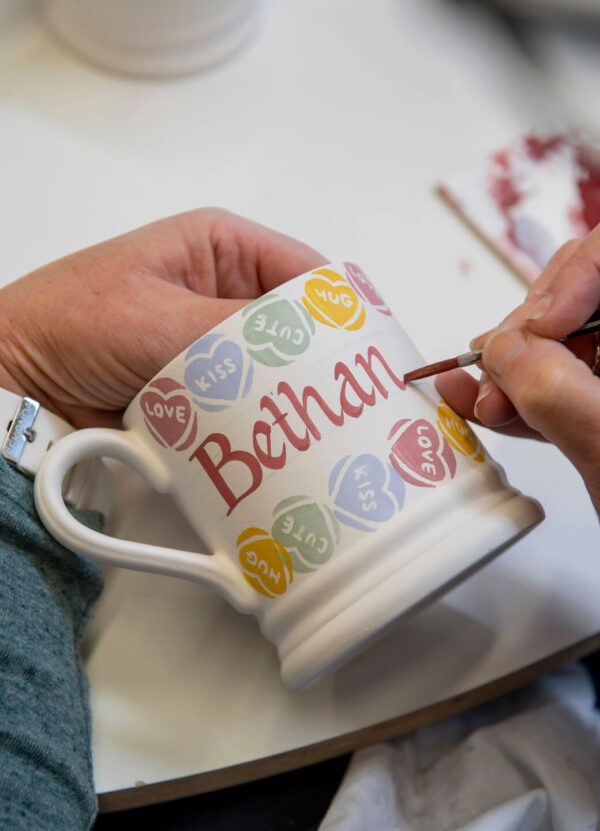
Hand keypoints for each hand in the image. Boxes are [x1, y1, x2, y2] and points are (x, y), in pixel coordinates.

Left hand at [0, 209, 324, 427]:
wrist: (16, 382)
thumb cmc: (66, 323)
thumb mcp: (156, 318)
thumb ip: (234, 333)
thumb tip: (305, 351)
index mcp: (220, 247)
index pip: (307, 275)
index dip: (343, 314)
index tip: (370, 357)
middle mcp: (225, 292)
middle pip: (298, 328)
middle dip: (321, 364)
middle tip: (349, 403)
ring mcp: (215, 343)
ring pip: (276, 370)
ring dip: (291, 398)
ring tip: (319, 427)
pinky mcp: (204, 386)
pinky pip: (248, 402)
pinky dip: (260, 421)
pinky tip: (273, 440)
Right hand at [436, 226, 599, 513]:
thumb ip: (555, 391)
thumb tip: (502, 348)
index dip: (575, 278)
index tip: (541, 328)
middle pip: (583, 293)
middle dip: (529, 331)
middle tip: (498, 372)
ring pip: (561, 341)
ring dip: (512, 367)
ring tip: (481, 398)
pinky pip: (558, 383)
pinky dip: (517, 394)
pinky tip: (477, 399)